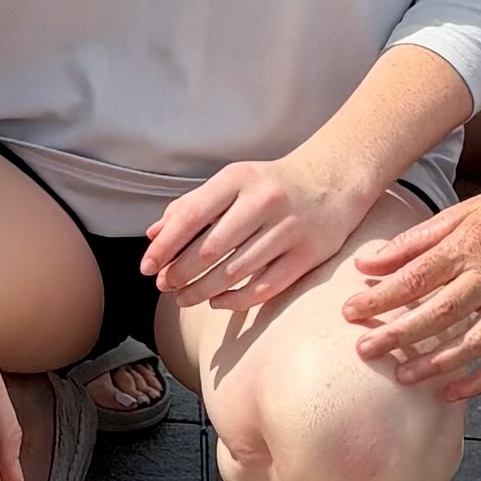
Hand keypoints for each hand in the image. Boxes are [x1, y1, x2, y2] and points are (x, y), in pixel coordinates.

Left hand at [142, 145, 381, 323]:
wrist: (333, 181)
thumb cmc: (271, 185)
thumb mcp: (232, 182)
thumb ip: (192, 206)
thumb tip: (153, 235)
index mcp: (239, 179)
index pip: (191, 216)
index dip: (165, 246)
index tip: (146, 267)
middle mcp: (265, 201)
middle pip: (211, 248)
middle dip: (180, 273)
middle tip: (164, 286)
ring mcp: (288, 229)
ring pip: (235, 272)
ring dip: (202, 291)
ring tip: (183, 299)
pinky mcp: (307, 254)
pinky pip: (264, 287)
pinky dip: (236, 300)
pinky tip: (216, 302)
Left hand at [344, 177, 480, 399]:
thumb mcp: (464, 211)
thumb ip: (415, 241)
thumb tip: (368, 264)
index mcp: (470, 244)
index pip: (416, 277)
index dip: (381, 298)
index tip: (350, 313)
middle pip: (438, 314)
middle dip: (397, 336)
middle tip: (365, 351)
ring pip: (471, 343)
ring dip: (435, 364)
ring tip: (402, 376)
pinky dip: (479, 381)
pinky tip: (450, 393)